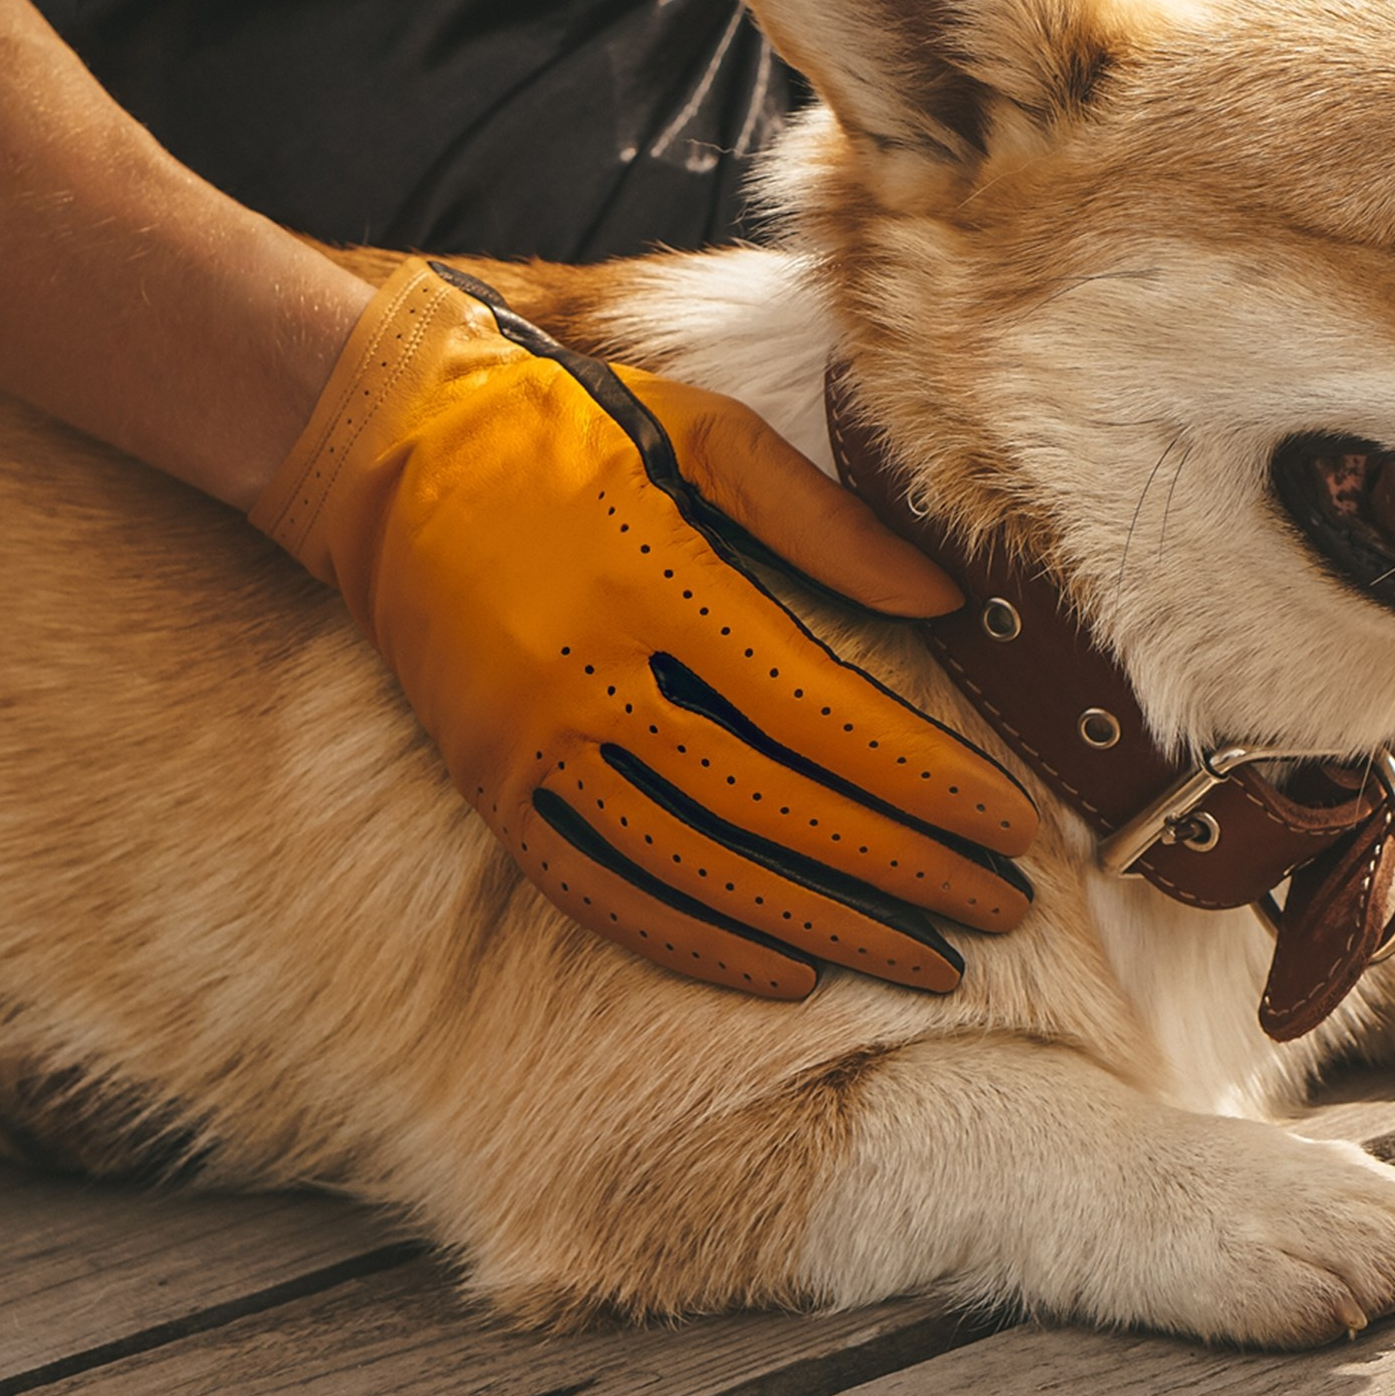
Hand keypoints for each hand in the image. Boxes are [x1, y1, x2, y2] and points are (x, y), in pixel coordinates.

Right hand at [250, 261, 1035, 997]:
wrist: (383, 442)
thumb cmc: (568, 424)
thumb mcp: (706, 435)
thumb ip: (826, 521)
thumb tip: (951, 598)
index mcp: (659, 586)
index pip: (824, 716)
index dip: (924, 782)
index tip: (1011, 827)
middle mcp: (591, 681)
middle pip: (775, 808)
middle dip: (901, 871)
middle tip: (1001, 912)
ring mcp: (531, 747)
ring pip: (697, 872)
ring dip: (818, 927)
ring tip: (922, 961)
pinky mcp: (491, 787)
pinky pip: (601, 892)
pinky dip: (694, 944)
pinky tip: (781, 971)